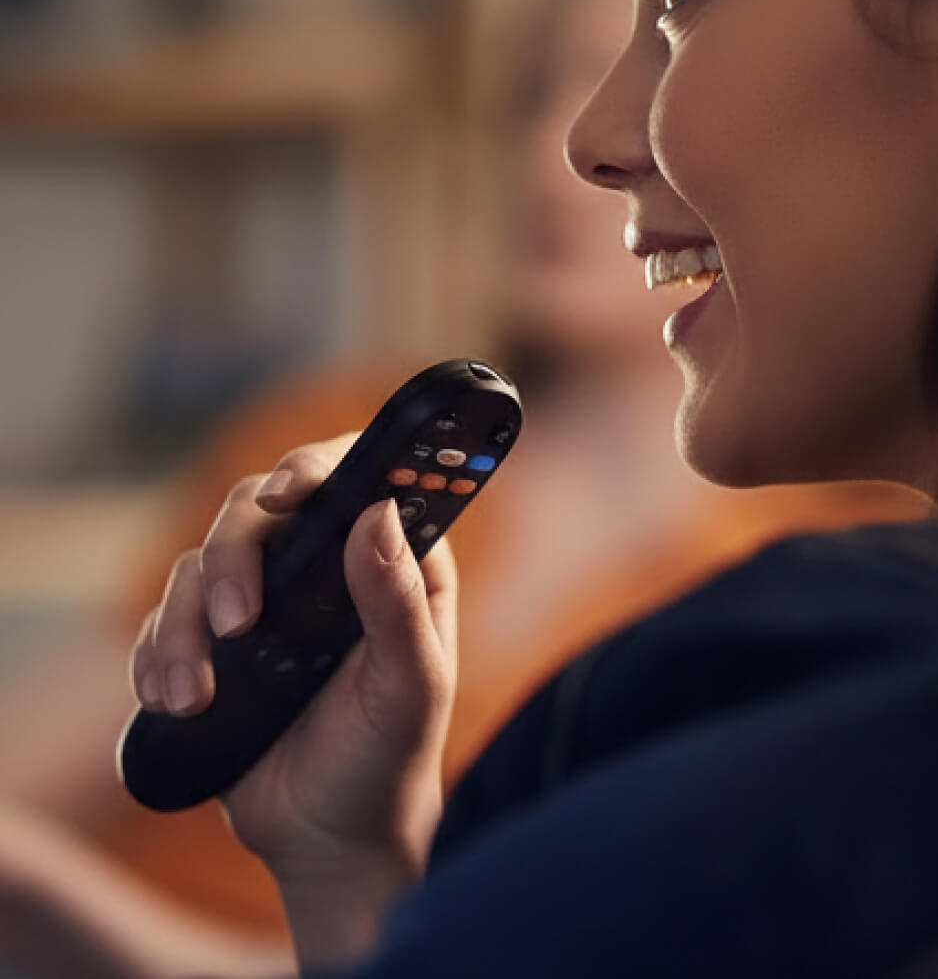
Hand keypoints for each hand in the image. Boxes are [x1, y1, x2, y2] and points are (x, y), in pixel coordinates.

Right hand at [129, 435, 457, 965]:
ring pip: (199, 562)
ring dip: (185, 620)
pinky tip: (173, 701)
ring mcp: (263, 602)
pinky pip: (163, 621)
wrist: (332, 839)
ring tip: (195, 692)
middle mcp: (322, 567)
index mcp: (387, 560)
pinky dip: (156, 654)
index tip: (286, 492)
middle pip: (257, 510)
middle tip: (240, 623)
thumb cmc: (390, 754)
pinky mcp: (211, 645)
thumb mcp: (412, 684)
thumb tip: (378, 511)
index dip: (314, 468)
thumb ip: (398, 601)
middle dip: (236, 557)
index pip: (349, 480)